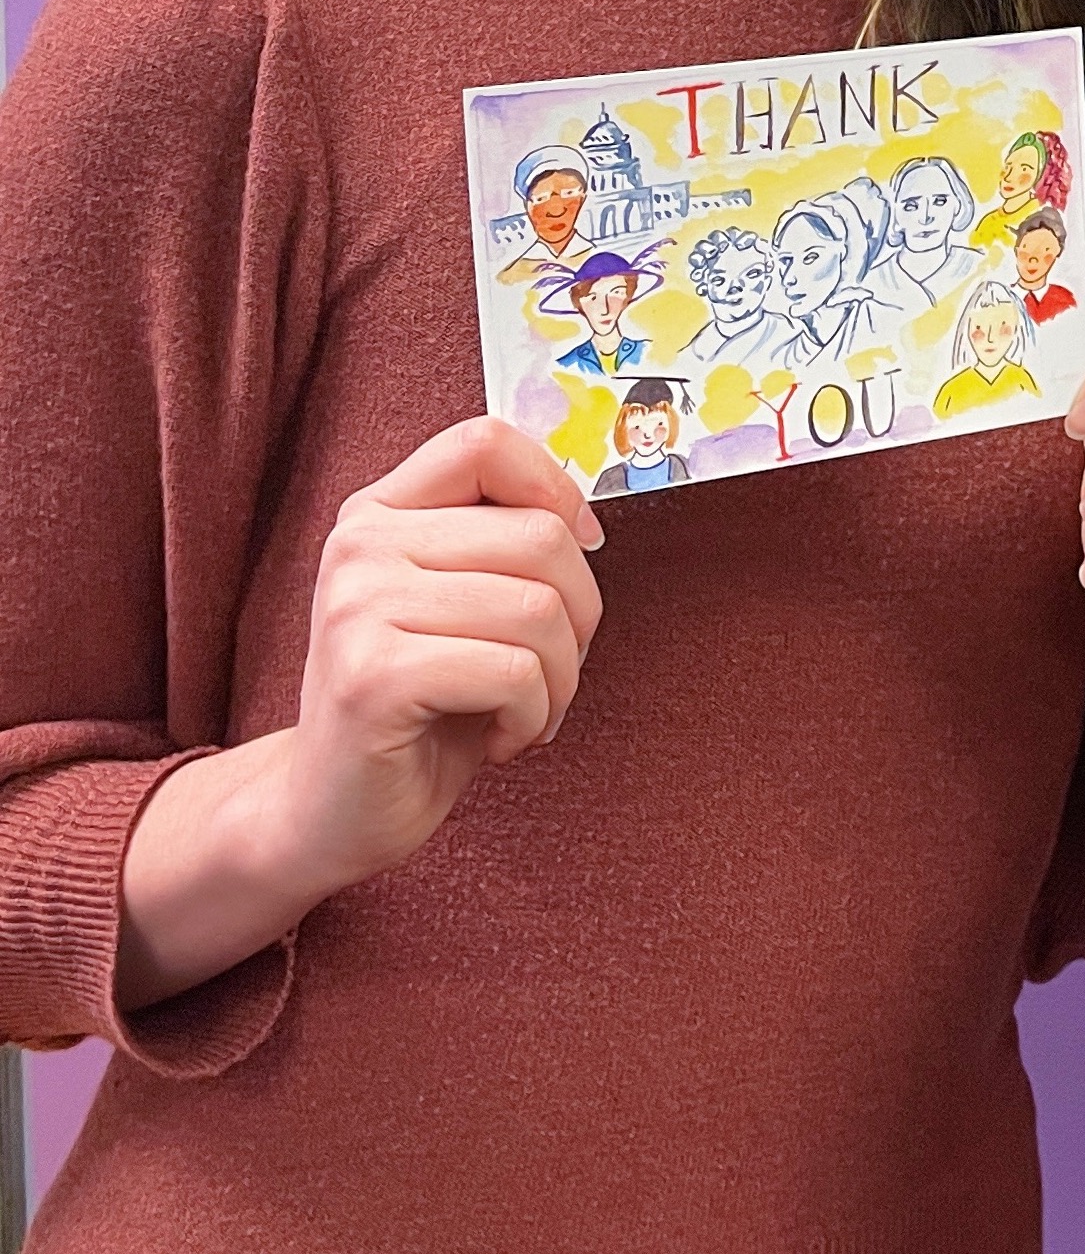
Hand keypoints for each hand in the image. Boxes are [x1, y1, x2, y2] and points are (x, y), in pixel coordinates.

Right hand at [283, 419, 608, 888]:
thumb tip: (584, 517)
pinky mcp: (371, 676)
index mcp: (379, 513)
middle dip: (581, 615)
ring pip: (539, 609)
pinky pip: (515, 673)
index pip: (487, 442)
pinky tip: (503, 741)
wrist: (331, 811)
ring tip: (527, 710)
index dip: (557, 490)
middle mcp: (358, 546)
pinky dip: (534, 715)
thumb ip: (501, 542)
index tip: (578, 552)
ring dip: (562, 678)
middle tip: (554, 670)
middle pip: (542, 536)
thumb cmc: (422, 706)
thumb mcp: (462, 603)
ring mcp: (357, 607)